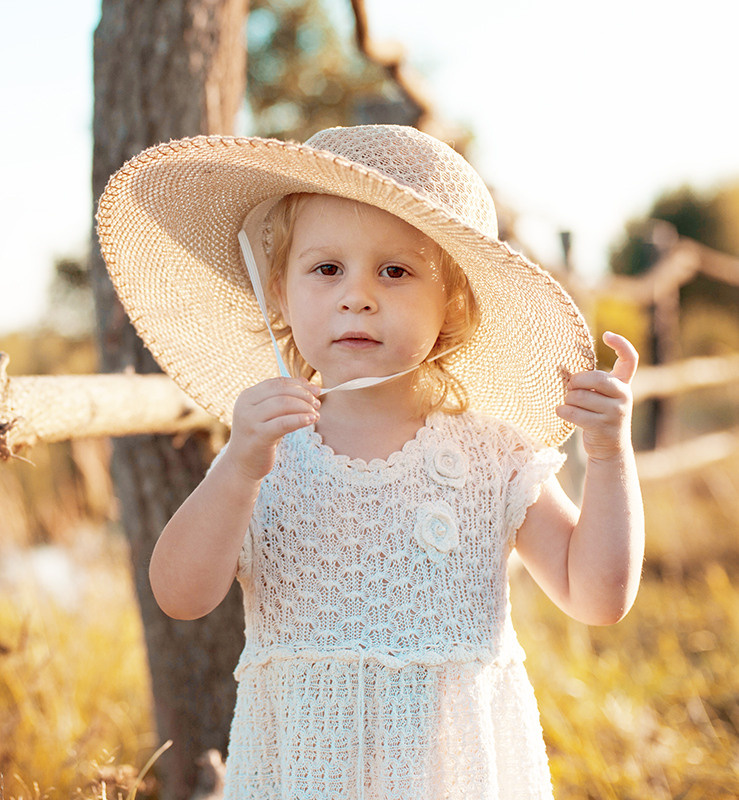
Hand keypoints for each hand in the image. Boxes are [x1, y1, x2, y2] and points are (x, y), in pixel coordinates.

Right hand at [224, 377, 320, 480]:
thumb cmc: (260, 437)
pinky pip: (283, 423)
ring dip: (304, 407)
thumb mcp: (269, 415)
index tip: (316, 390)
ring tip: (316, 414)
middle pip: (281, 391)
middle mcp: (246, 406)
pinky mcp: (258, 436)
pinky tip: (311, 420)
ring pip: (283, 404)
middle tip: (317, 403)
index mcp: (247, 396)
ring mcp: (250, 421)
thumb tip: (305, 381)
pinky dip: (300, 419)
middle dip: (303, 395)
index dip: (299, 384)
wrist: (242, 465)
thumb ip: (283, 398)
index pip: (277, 383)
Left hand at [556, 331, 637, 460]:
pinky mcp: (603, 426)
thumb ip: (585, 382)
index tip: (606, 335)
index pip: (630, 359)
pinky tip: (562, 412)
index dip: (621, 344)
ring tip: (569, 405)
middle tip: (571, 388)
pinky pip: (574, 412)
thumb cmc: (597, 417)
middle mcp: (624, 395)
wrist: (610, 450)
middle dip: (576, 382)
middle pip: (595, 377)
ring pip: (580, 396)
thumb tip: (559, 367)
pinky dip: (563, 411)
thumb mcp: (597, 397)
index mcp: (623, 384)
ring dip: (568, 400)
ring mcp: (616, 412)